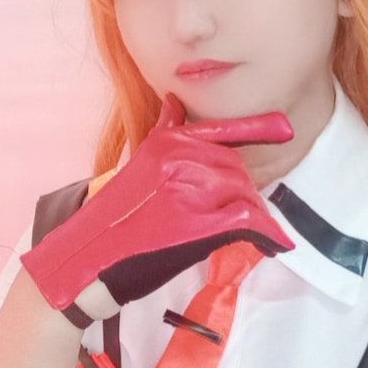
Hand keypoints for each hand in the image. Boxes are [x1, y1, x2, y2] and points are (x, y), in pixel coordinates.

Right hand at [21, 93, 294, 314]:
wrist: (83, 265)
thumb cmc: (105, 226)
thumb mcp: (130, 173)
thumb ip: (160, 141)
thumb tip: (173, 102)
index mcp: (162, 147)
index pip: (215, 132)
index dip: (253, 130)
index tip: (284, 128)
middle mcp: (178, 161)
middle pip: (234, 167)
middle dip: (242, 188)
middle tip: (243, 209)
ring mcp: (190, 191)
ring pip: (242, 192)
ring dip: (250, 211)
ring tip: (254, 227)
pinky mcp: (200, 225)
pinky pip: (248, 221)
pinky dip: (265, 233)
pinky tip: (275, 242)